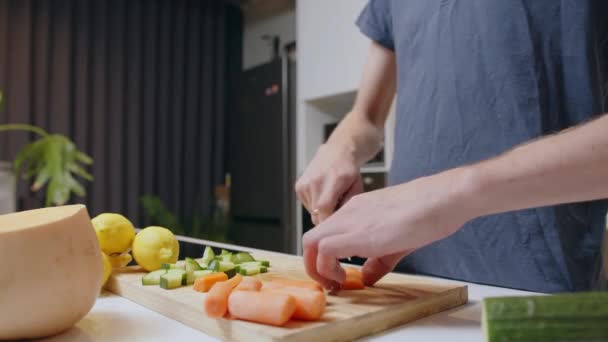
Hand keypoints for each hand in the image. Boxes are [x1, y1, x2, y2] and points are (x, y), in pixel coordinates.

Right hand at [295, 144, 363, 224]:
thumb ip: (347, 207)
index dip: (329, 223)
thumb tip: (338, 224)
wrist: (337, 152)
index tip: (336, 226)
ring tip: (330, 196)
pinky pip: (307, 205)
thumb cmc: (349, 171)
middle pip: (317, 216)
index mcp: (332, 182)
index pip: (324, 210)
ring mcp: (305, 185)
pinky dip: (315, 203)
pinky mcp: (299, 187)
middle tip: (336, 207)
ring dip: (321, 210)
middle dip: (327, 217)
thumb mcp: (356, 189)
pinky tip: (322, 192)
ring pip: (312, 212)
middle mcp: (315, 183)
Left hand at [302, 169, 474, 288]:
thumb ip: (378, 260)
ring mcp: (352, 220)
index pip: (324, 233)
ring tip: (338, 282)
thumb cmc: (428, 212)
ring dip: (318, 268)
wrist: (444, 197)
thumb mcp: (397, 240)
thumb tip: (367, 278)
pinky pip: (326, 249)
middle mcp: (349, 213)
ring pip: (311, 242)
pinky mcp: (360, 232)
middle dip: (313, 265)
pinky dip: (328, 268)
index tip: (336, 275)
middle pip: (310, 238)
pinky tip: (347, 278)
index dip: (323, 257)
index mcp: (356, 211)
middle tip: (331, 282)